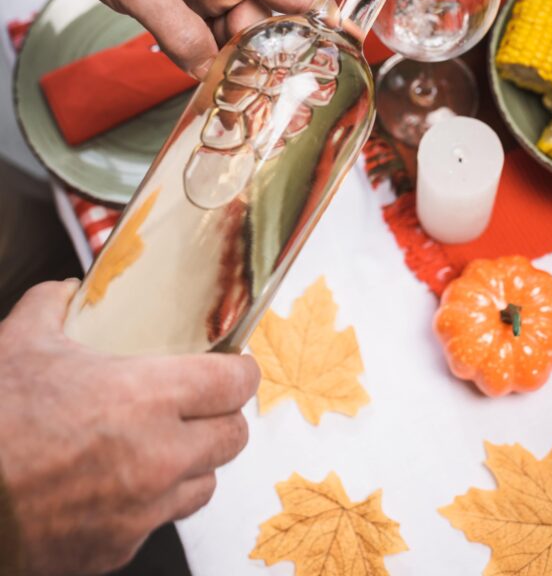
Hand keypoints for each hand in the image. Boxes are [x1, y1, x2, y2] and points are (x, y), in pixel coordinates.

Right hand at [0, 281, 259, 574]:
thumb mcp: (21, 344)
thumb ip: (51, 305)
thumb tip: (66, 289)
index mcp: (147, 398)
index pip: (234, 384)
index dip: (242, 371)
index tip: (236, 366)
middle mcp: (159, 458)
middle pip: (233, 438)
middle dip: (224, 417)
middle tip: (204, 404)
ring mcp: (142, 510)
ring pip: (205, 485)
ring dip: (195, 463)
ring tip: (167, 445)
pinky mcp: (117, 550)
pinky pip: (158, 523)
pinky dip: (151, 503)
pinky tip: (122, 484)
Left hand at [68, 0, 317, 78]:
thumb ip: (179, 32)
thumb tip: (205, 71)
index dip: (316, 24)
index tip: (330, 60)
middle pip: (263, 22)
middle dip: (259, 58)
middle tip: (252, 96)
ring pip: (236, 31)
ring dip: (229, 60)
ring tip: (222, 92)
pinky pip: (210, 30)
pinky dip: (206, 52)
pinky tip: (198, 74)